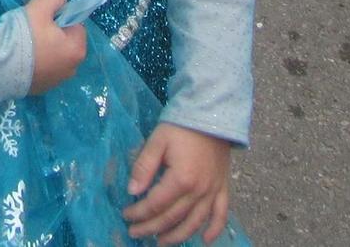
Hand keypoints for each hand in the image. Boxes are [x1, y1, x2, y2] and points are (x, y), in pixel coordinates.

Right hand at [22, 0, 86, 94]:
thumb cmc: (24, 34)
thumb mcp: (40, 5)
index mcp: (77, 50)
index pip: (74, 24)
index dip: (59, 16)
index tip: (42, 17)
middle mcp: (71, 69)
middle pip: (64, 41)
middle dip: (52, 33)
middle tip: (32, 29)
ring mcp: (56, 82)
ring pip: (53, 56)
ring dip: (43, 49)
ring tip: (23, 44)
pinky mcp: (40, 89)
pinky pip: (42, 69)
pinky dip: (34, 63)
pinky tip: (20, 57)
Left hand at [123, 123, 232, 242]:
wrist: (212, 115)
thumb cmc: (181, 127)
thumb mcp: (157, 141)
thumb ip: (144, 167)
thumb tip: (132, 191)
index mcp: (181, 179)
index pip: (156, 204)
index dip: (139, 212)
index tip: (126, 214)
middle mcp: (199, 191)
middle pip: (172, 217)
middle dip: (151, 227)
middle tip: (135, 232)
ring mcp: (213, 192)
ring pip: (194, 223)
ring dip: (177, 236)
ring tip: (160, 242)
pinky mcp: (223, 189)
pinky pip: (221, 215)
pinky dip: (214, 230)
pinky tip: (204, 240)